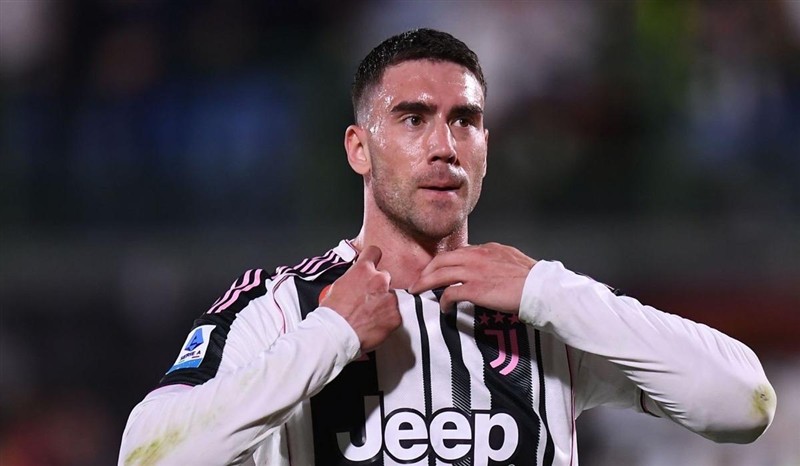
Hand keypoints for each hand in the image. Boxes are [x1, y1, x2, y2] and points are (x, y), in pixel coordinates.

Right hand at [320, 245, 400, 352]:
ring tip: (370, 316)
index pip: (374, 252)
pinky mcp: (396, 315)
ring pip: (391, 297)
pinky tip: (375, 325)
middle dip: (378, 287)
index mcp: (363, 270)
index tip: (373, 264)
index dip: (373, 258)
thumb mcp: (338, 286)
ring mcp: (390, 298)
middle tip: (368, 300)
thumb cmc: (332, 314)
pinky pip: (395, 315)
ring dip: (384, 304)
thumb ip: (353, 279)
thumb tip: (357, 281)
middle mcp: (379, 280)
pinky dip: (387, 320)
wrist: (336, 334)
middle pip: (385, 278)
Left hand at [409, 242, 536, 312]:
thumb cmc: (533, 279)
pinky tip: (444, 308)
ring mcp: (474, 272)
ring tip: (418, 292)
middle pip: (442, 260)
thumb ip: (497, 260)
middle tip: (418, 281)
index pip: (457, 252)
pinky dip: (443, 301)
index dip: (444, 262)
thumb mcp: (512, 260)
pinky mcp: (475, 289)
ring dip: (425, 283)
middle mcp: (477, 256)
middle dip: (426, 270)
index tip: (436, 270)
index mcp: (487, 249)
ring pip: (440, 274)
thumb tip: (490, 268)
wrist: (541, 289)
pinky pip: (450, 293)